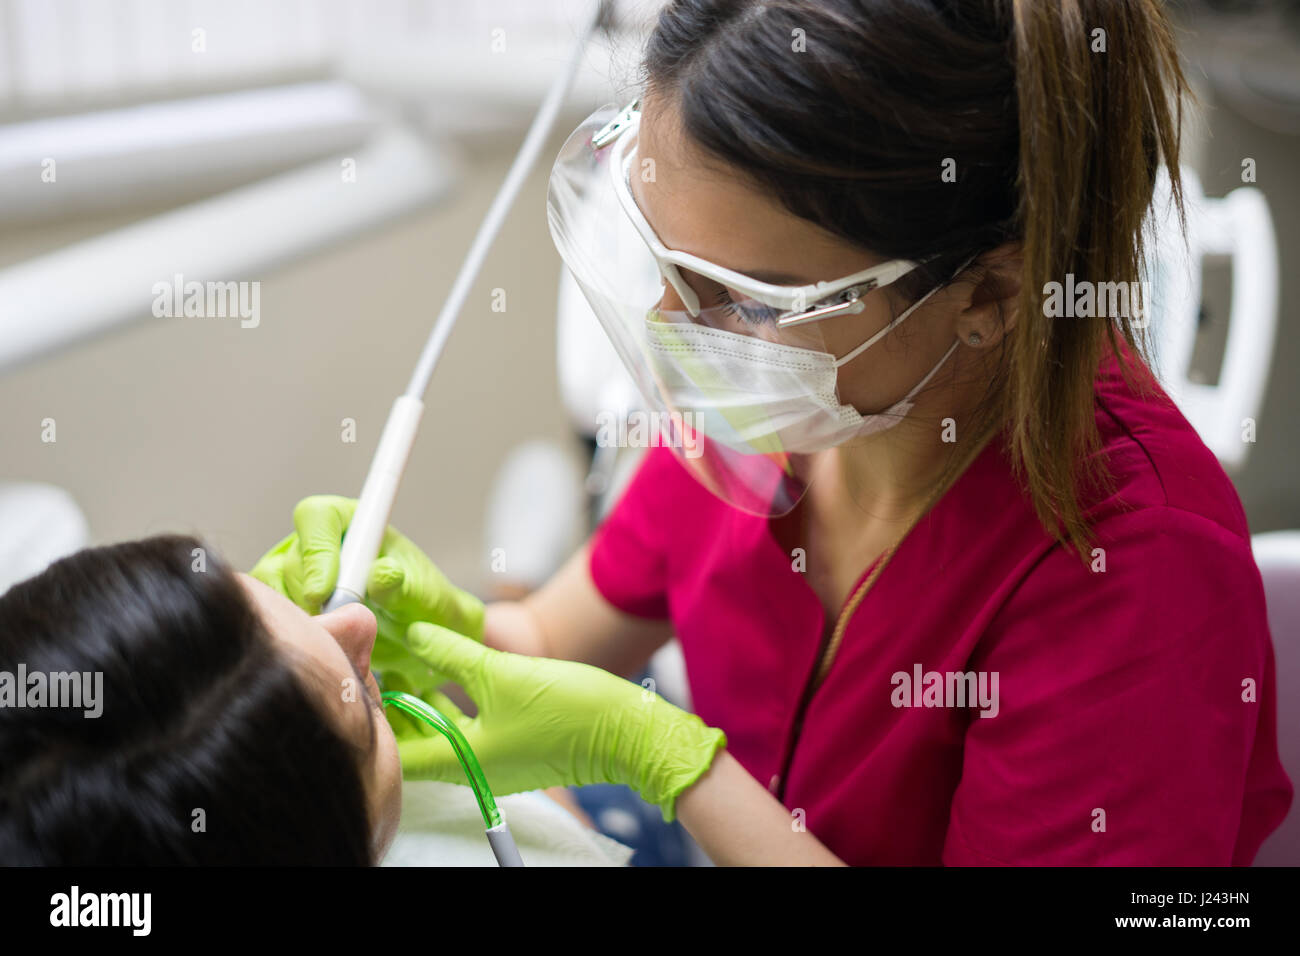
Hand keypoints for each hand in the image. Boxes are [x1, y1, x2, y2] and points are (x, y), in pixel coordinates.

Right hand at [251, 495, 484, 703]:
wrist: (413, 633)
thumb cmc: (419, 601)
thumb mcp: (420, 592)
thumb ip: (400, 582)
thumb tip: (381, 574)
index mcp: (351, 521)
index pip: (317, 517)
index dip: (316, 552)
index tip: (326, 592)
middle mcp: (317, 541)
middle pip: (291, 559)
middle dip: (311, 597)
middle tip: (338, 625)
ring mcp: (295, 571)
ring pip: (273, 589)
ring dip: (300, 619)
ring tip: (336, 639)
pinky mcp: (284, 601)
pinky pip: (270, 614)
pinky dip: (291, 634)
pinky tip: (321, 647)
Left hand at [395, 621, 726, 822]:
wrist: (629, 731)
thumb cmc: (570, 710)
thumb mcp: (501, 673)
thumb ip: (452, 654)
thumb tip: (416, 634)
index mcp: (465, 761)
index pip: (399, 753)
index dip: (375, 720)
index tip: (358, 685)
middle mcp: (475, 769)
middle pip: (417, 745)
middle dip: (394, 709)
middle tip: (373, 670)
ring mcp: (495, 760)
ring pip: (442, 735)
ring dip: (421, 706)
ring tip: (400, 669)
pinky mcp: (513, 748)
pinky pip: (467, 730)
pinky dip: (449, 707)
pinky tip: (442, 680)